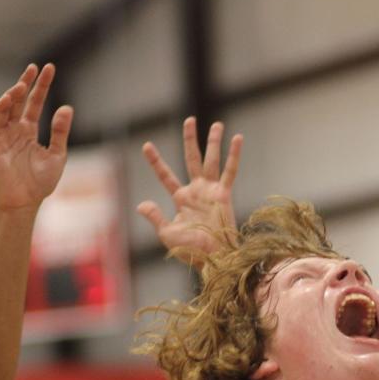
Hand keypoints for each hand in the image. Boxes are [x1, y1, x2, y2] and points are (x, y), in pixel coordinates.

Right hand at [0, 64, 72, 211]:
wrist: (25, 200)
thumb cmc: (41, 182)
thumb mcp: (57, 154)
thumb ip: (60, 132)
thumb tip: (67, 107)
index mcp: (30, 132)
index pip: (35, 104)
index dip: (41, 87)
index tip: (49, 69)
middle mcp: (15, 130)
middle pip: (20, 101)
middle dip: (27, 83)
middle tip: (35, 68)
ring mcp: (3, 135)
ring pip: (5, 108)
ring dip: (13, 95)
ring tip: (23, 84)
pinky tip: (9, 99)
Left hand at [138, 117, 242, 263]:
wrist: (213, 259)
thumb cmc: (191, 250)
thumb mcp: (167, 234)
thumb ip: (155, 217)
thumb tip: (141, 203)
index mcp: (181, 199)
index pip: (166, 175)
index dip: (156, 161)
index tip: (147, 145)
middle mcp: (197, 191)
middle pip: (192, 159)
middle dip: (189, 140)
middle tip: (190, 120)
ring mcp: (211, 191)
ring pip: (212, 160)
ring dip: (214, 142)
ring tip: (217, 125)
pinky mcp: (224, 195)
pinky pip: (230, 171)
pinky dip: (234, 155)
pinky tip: (237, 138)